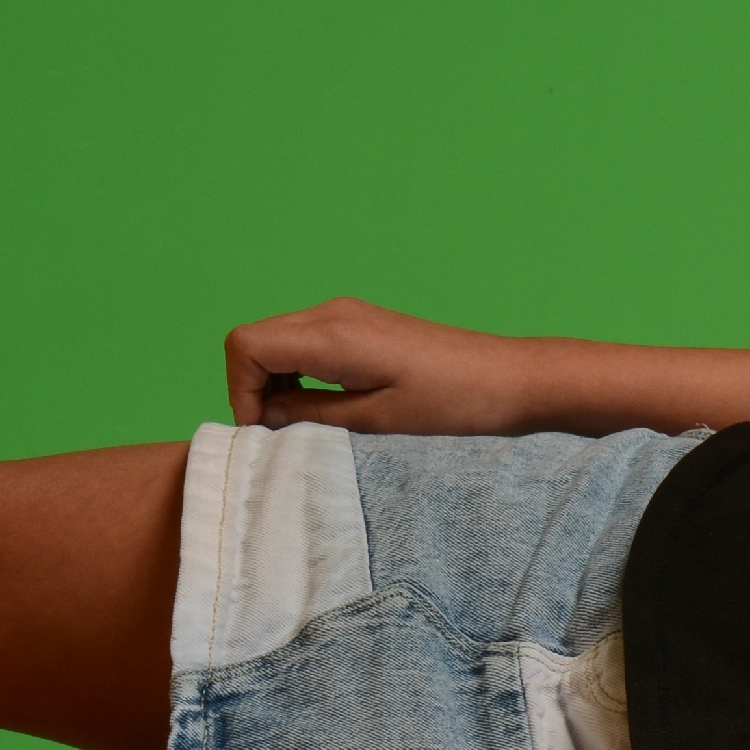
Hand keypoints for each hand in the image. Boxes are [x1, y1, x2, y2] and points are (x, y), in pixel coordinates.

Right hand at [222, 295, 543, 433]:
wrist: (509, 379)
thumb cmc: (453, 403)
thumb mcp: (376, 422)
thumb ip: (311, 417)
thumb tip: (265, 418)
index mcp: (332, 335)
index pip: (246, 346)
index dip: (240, 391)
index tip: (264, 432)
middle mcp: (332, 314)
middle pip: (256, 341)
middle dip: (254, 389)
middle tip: (278, 434)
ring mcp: (347, 315)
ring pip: (278, 341)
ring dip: (276, 383)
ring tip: (303, 425)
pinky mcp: (362, 325)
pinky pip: (307, 342)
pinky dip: (299, 373)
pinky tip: (323, 407)